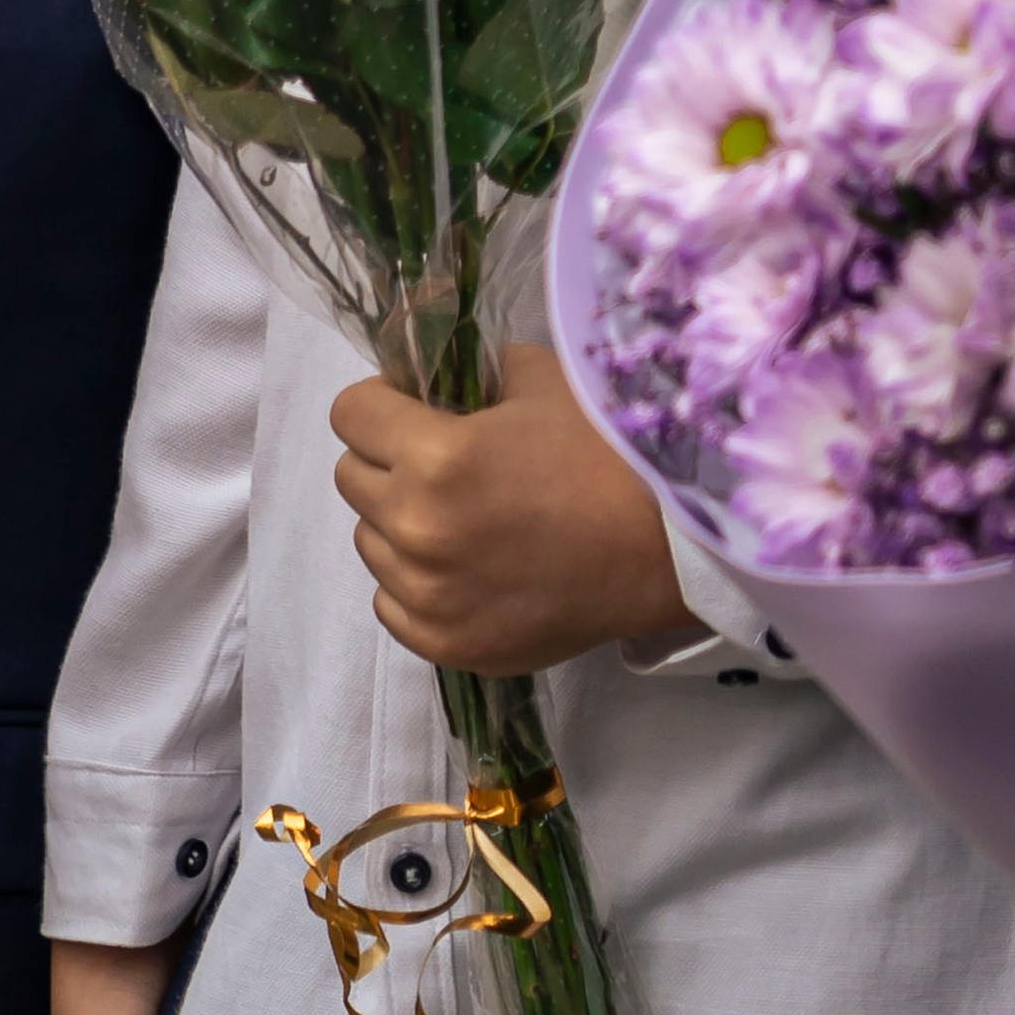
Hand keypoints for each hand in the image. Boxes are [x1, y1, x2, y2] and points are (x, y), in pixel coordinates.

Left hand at [331, 345, 691, 671]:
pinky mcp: (445, 643)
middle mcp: (416, 526)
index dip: (380, 404)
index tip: (413, 410)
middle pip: (351, 477)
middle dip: (388, 461)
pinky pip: (390, 603)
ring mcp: (427, 594)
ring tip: (464, 520)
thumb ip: (471, 371)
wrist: (664, 551)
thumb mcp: (537, 379)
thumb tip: (430, 379)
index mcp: (434, 455)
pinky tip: (466, 567)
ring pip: (369, 541)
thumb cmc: (604, 456)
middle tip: (443, 465)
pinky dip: (415, 583)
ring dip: (399, 523)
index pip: (350, 413)